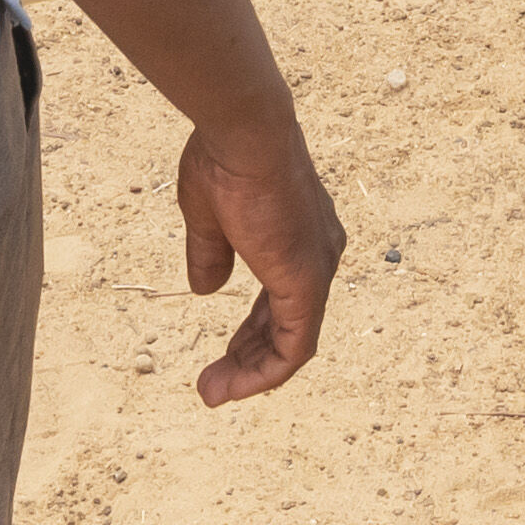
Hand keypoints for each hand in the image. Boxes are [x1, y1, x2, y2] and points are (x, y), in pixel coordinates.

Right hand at [176, 103, 342, 403]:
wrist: (244, 131)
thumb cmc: (225, 159)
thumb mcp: (208, 216)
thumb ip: (211, 255)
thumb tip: (206, 290)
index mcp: (298, 238)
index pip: (280, 301)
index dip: (251, 334)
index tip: (222, 355)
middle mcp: (318, 256)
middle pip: (285, 325)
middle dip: (248, 358)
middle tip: (213, 384)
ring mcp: (317, 270)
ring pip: (292, 342)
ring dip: (252, 373)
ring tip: (213, 393)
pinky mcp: (307, 284)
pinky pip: (294, 347)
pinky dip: (265, 372)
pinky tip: (233, 385)